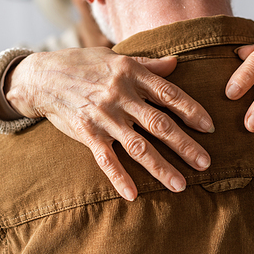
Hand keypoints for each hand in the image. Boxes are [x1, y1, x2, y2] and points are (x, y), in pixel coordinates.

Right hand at [5, 47, 213, 200]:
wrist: (44, 76)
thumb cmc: (84, 64)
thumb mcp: (117, 58)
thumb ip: (148, 64)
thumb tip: (177, 62)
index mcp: (132, 74)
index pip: (169, 94)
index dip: (192, 111)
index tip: (209, 127)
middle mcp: (121, 95)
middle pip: (159, 124)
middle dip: (185, 145)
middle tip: (205, 163)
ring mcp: (104, 116)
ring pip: (138, 146)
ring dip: (161, 167)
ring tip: (181, 185)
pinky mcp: (87, 133)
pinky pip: (106, 159)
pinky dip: (119, 178)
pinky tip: (133, 195)